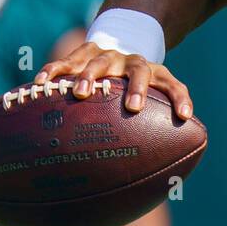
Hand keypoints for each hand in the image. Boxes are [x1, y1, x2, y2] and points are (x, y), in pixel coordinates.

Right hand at [36, 42, 193, 118]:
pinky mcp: (85, 51)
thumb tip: (150, 179)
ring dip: (92, 75)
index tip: (184, 116)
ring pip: (102, 60)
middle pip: (140, 69)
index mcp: (156, 74)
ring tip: (81, 92)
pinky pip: (69, 58)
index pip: (173, 84)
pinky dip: (56, 68)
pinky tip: (42, 81)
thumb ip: (150, 131)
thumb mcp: (146, 104)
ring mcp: (109, 54)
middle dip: (137, 87)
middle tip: (133, 108)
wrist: (120, 46)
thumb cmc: (132, 91)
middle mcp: (133, 62)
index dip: (180, 99)